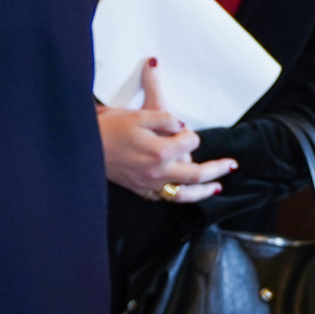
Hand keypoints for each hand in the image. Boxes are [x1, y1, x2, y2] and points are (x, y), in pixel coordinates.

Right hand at [99, 58, 237, 204]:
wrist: (82, 147)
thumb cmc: (109, 128)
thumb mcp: (139, 114)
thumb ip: (166, 118)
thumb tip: (182, 124)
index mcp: (160, 151)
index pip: (190, 142)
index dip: (189, 133)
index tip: (180, 128)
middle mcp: (157, 172)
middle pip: (196, 174)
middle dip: (217, 168)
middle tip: (232, 164)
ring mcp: (149, 184)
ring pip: (183, 194)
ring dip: (203, 191)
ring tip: (217, 187)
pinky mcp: (140, 190)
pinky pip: (166, 199)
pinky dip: (181, 198)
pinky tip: (187, 194)